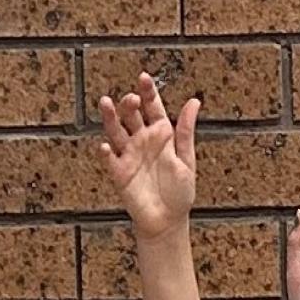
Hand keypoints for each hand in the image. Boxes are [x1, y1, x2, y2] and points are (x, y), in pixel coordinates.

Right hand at [95, 72, 198, 238]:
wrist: (168, 221)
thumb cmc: (179, 192)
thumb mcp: (187, 159)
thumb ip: (186, 131)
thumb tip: (194, 102)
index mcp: (161, 135)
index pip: (152, 107)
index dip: (148, 92)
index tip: (144, 78)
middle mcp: (142, 141)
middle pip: (131, 115)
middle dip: (129, 104)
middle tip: (131, 98)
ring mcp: (129, 155)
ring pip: (116, 131)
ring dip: (110, 118)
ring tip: (106, 103)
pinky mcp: (119, 173)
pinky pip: (110, 160)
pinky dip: (107, 152)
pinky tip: (106, 146)